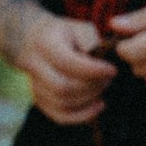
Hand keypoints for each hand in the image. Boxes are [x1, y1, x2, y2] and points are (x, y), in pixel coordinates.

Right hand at [5, 9, 116, 124]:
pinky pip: (59, 116)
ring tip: (103, 90)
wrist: (33, 41)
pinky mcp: (39, 99)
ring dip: (89, 100)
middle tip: (109, 79)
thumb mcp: (80, 29)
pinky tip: (98, 107)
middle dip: (92, 87)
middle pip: (62, 87)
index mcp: (45, 43)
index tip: (112, 69)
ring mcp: (34, 85)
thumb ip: (92, 42)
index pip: (67, 62)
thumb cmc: (65, 34)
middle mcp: (34, 65)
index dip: (93, 70)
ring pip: (62, 103)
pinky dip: (81, 116)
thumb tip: (103, 64)